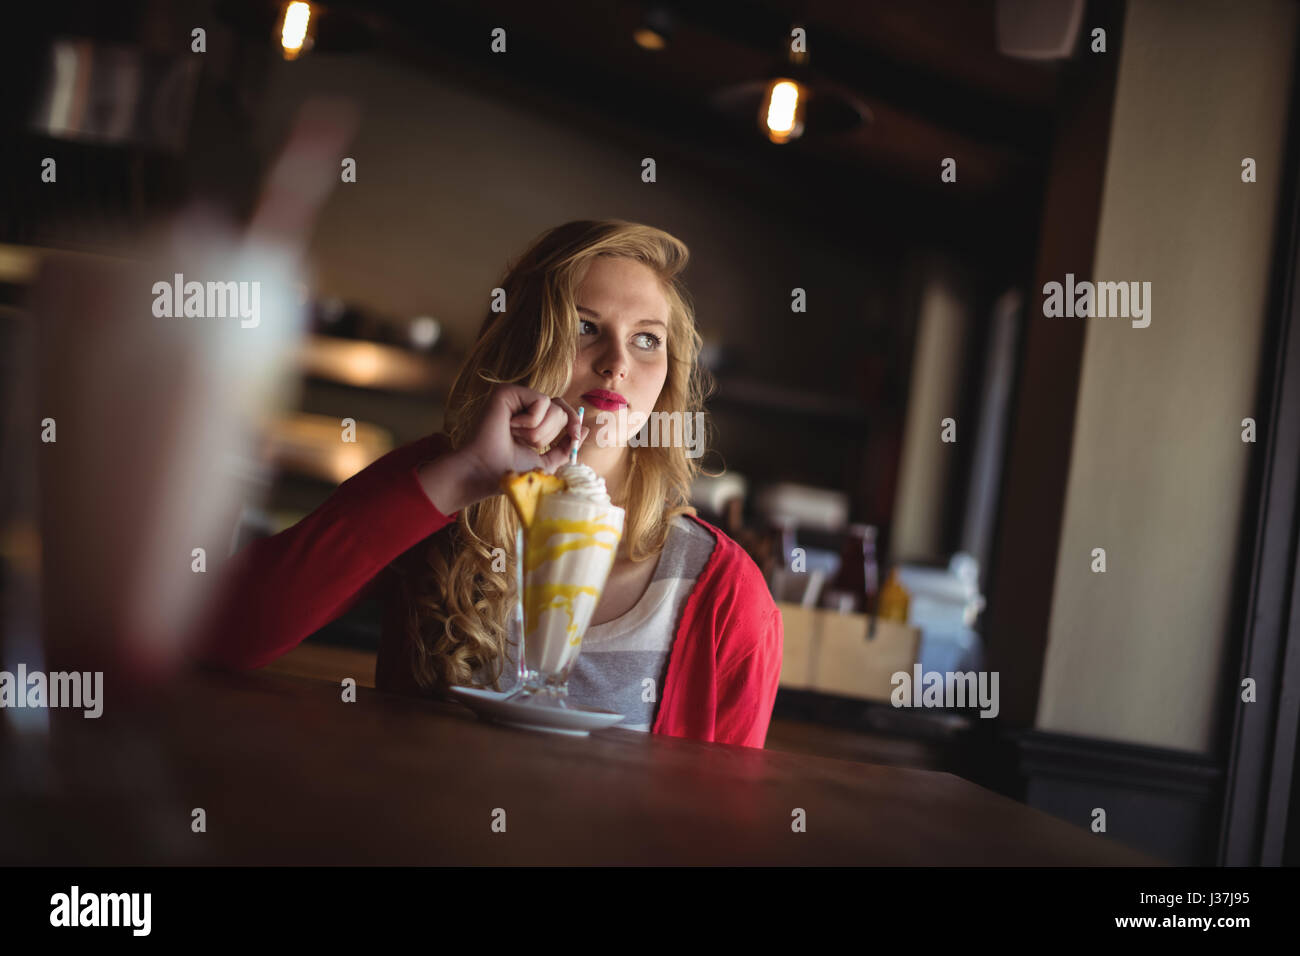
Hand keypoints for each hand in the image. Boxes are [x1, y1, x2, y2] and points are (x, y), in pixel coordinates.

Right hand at [418, 384, 588, 512]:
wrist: (487, 471)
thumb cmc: (509, 469)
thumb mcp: (546, 462)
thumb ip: (564, 447)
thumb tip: (583, 429)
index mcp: (531, 420)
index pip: (562, 410)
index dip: (573, 421)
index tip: (575, 436)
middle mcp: (522, 406)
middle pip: (561, 409)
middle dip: (550, 434)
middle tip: (526, 444)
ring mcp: (514, 397)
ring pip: (553, 407)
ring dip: (539, 432)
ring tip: (515, 437)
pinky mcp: (507, 391)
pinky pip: (541, 401)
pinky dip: (532, 421)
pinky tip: (511, 427)